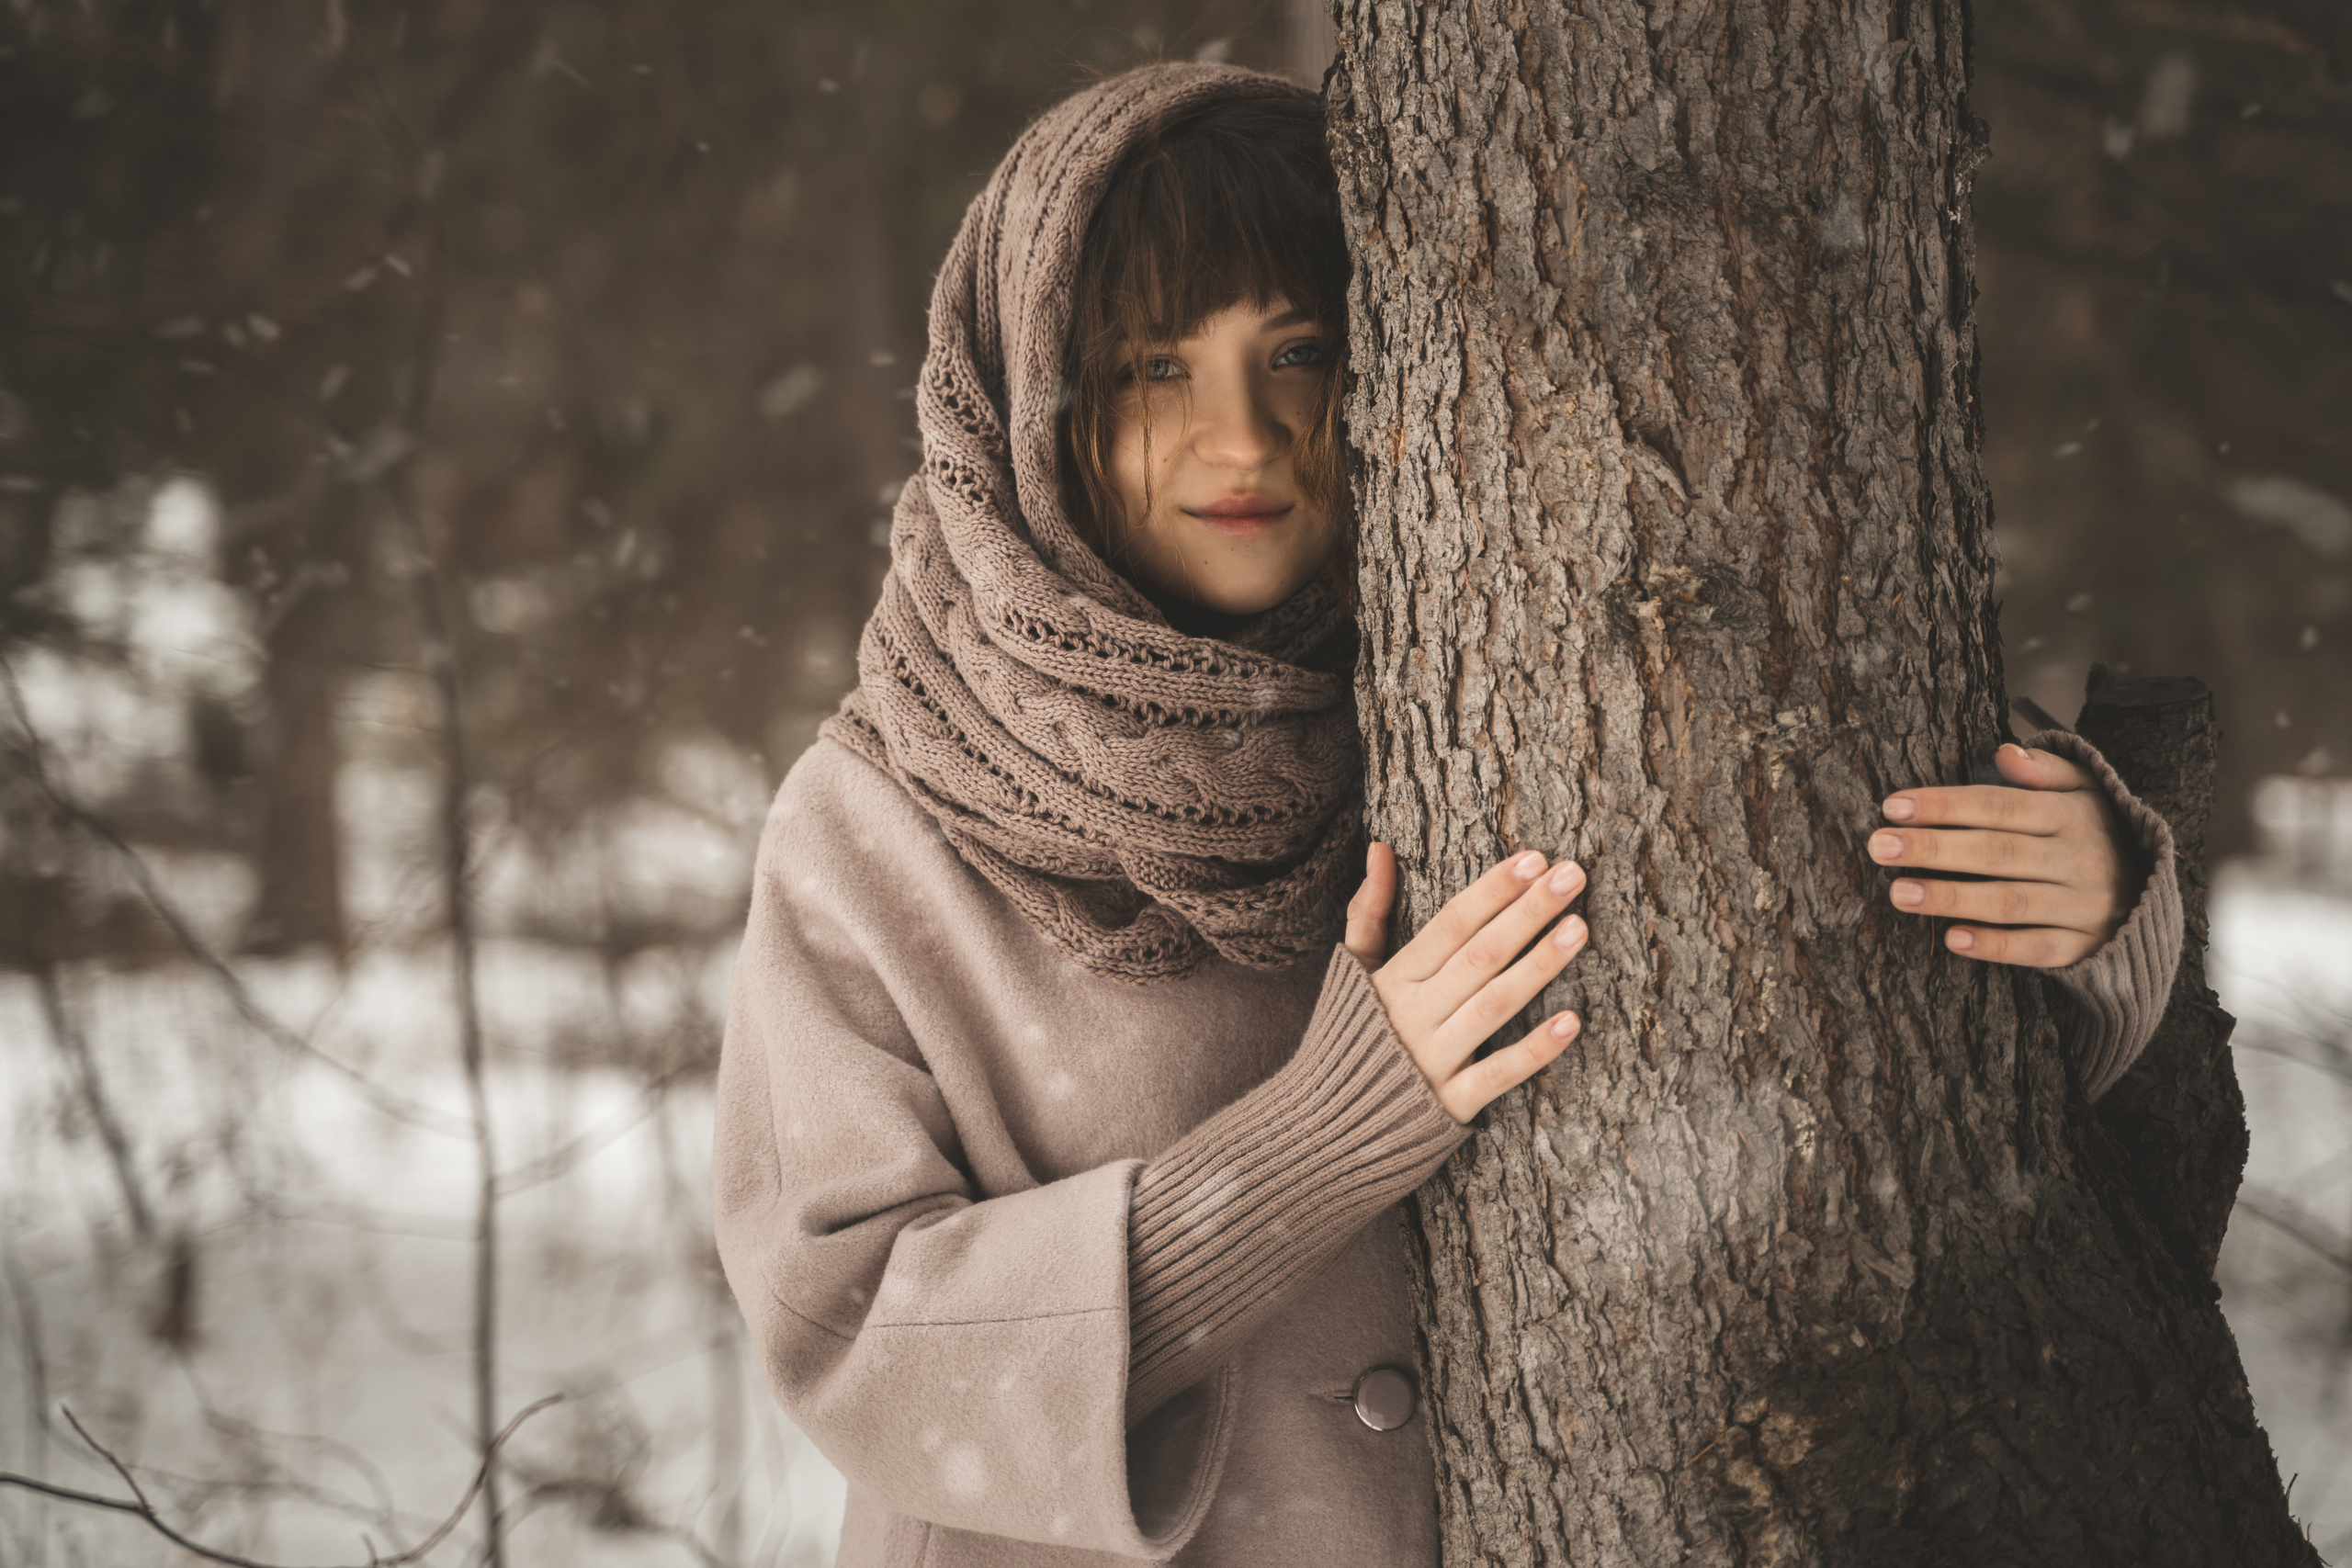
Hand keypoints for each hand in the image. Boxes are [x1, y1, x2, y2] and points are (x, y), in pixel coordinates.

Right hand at [1343, 842, 1588, 1123]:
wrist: (1319, 1128)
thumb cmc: (1347, 1037)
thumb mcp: (1353, 972)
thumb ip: (1368, 911)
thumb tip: (1380, 848)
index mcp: (1394, 978)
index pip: (1451, 924)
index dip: (1492, 890)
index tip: (1535, 858)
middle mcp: (1413, 1014)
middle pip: (1479, 955)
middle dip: (1527, 912)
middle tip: (1573, 875)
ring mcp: (1433, 1060)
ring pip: (1493, 1005)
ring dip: (1538, 966)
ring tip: (1579, 928)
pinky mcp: (1451, 1103)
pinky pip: (1498, 1074)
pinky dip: (1535, 1050)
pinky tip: (1573, 1021)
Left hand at [1872, 742, 2141, 967]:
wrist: (2150, 895)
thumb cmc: (2094, 834)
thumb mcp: (2084, 790)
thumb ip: (2046, 768)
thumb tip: (2006, 751)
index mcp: (2072, 816)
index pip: (2000, 806)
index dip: (1946, 805)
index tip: (1893, 807)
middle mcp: (2078, 860)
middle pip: (1997, 852)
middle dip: (1935, 848)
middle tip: (1880, 846)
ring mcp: (2080, 906)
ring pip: (2009, 902)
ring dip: (1952, 898)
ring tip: (1899, 893)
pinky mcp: (2080, 947)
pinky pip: (2035, 949)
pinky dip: (1995, 946)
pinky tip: (1952, 938)